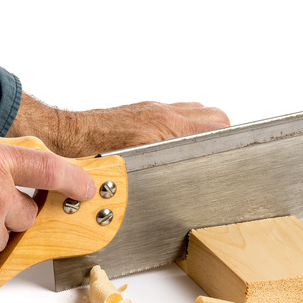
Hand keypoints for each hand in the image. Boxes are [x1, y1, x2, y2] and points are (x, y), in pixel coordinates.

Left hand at [7, 93, 229, 157]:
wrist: (61, 136)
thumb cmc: (88, 155)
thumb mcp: (128, 172)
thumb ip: (155, 176)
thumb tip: (174, 193)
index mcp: (164, 128)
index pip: (218, 126)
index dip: (233, 140)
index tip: (241, 152)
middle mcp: (162, 113)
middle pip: (215, 116)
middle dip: (222, 135)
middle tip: (217, 158)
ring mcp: (153, 109)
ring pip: (197, 111)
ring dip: (204, 129)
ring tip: (199, 154)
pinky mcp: (143, 111)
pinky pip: (177, 112)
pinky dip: (184, 125)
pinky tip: (174, 146)